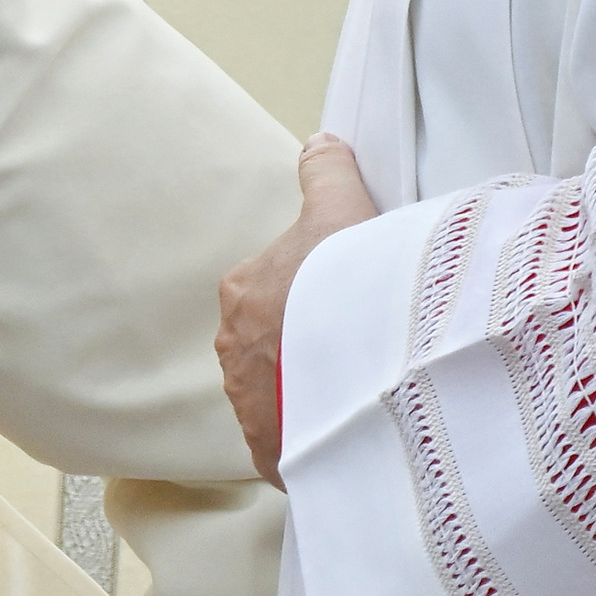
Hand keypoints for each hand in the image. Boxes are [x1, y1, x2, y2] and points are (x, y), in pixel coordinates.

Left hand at [216, 132, 386, 478]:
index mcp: (243, 291)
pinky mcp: (271, 450)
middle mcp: (234, 350)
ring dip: (311, 391)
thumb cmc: (349, 284)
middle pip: (274, 341)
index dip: (314, 288)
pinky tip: (348, 427)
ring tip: (358, 388)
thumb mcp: (342, 211)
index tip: (346, 297)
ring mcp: (248, 404)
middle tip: (358, 344)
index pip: (273, 286)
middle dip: (307, 344)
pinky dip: (315, 434)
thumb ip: (327, 175)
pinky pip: (290, 441)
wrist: (362, 368)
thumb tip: (318, 144)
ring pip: (281, 392)